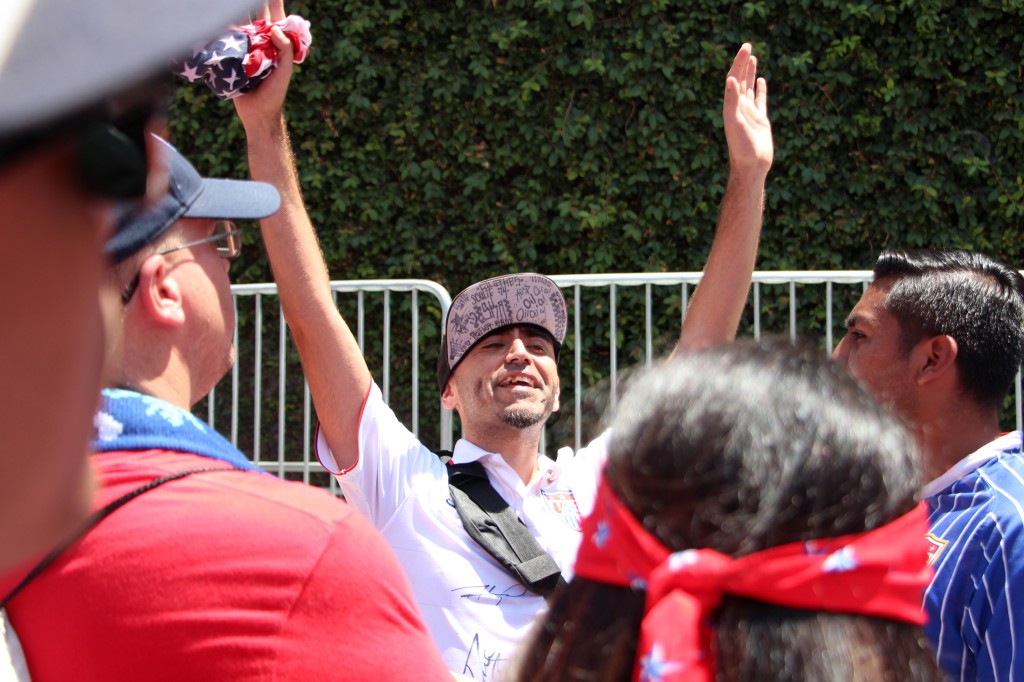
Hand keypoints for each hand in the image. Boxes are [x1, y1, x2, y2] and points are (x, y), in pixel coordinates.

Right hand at [233, 0, 293, 132]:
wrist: (257, 114)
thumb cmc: (274, 94)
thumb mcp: (285, 72)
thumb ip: (285, 50)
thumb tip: (274, 28)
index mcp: (275, 45)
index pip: (275, 18)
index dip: (273, 4)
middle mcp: (260, 43)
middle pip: (256, 16)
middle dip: (251, 4)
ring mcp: (245, 49)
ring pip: (240, 25)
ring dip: (235, 12)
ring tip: (228, 3)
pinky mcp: (231, 56)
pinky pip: (226, 39)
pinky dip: (222, 27)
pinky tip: (216, 16)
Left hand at [723, 43, 772, 177]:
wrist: (751, 166)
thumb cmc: (741, 147)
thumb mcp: (734, 122)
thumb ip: (732, 101)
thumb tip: (730, 79)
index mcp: (731, 106)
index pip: (733, 79)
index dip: (738, 63)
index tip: (746, 48)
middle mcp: (739, 107)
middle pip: (740, 80)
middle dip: (743, 63)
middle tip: (748, 46)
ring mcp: (749, 113)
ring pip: (749, 88)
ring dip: (750, 73)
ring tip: (753, 58)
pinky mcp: (760, 120)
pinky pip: (760, 100)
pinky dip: (760, 89)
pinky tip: (761, 81)